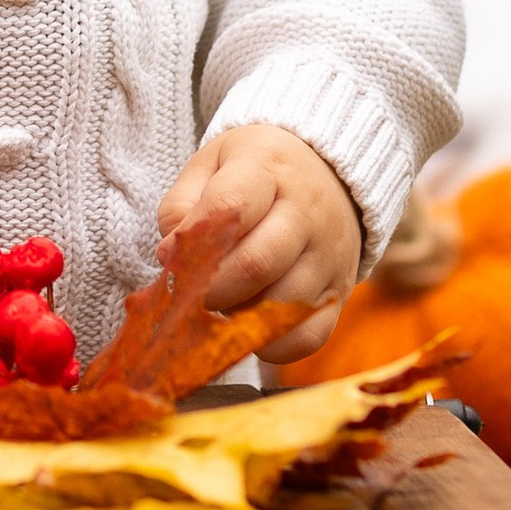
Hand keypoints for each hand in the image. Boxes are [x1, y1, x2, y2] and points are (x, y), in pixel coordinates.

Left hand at [156, 123, 362, 362]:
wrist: (330, 174)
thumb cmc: (256, 172)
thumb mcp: (211, 164)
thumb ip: (181, 206)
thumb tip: (171, 258)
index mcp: (267, 169)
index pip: (230, 207)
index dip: (192, 241)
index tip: (171, 258)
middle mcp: (306, 211)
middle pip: (256, 265)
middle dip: (209, 290)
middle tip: (190, 295)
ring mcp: (328, 254)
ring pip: (280, 305)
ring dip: (238, 317)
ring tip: (223, 302)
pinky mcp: (339, 292)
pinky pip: (307, 337)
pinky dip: (271, 345)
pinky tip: (251, 324)